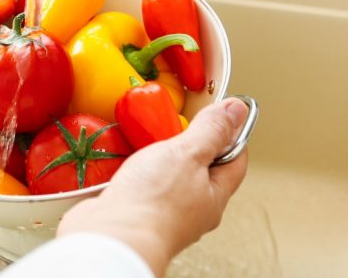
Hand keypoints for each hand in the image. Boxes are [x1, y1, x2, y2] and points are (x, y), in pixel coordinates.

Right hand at [56, 98, 248, 276]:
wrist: (111, 236)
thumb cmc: (154, 205)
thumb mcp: (188, 154)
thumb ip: (212, 131)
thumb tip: (236, 111)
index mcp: (213, 196)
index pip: (234, 158)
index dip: (230, 132)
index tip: (217, 113)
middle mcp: (190, 208)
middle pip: (197, 166)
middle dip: (185, 141)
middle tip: (173, 123)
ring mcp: (161, 211)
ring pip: (164, 174)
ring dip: (153, 154)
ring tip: (143, 138)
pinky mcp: (132, 211)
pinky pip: (137, 183)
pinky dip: (130, 168)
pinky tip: (120, 158)